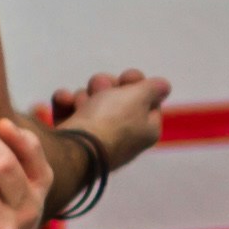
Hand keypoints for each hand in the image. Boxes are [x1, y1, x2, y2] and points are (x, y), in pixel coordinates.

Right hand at [40, 69, 169, 170]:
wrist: (73, 150)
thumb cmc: (111, 121)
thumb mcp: (139, 98)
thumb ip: (153, 88)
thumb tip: (164, 87)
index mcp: (146, 130)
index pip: (148, 100)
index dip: (136, 83)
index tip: (127, 78)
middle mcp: (123, 136)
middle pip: (116, 98)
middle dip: (106, 87)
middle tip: (101, 89)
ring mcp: (95, 138)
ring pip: (90, 101)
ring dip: (84, 96)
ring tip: (81, 104)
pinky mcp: (71, 138)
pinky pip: (68, 110)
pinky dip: (65, 103)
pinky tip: (64, 101)